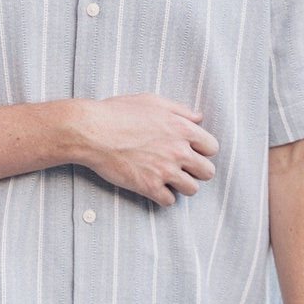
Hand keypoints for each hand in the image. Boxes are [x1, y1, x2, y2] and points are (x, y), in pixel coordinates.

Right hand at [69, 95, 216, 205]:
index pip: (212, 148)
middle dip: (196, 170)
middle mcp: (179, 151)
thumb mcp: (153, 101)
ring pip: (192, 189)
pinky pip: (170, 201)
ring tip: (168, 178)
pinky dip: (163, 196)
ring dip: (181, 185)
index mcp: (183, 129)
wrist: (91, 131)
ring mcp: (165, 171)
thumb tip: (198, 118)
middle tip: (181, 167)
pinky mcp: (149, 187)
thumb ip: (180, 110)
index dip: (202, 150)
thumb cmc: (118, 112)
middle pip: (208, 172)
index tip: (191, 151)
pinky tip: (154, 187)